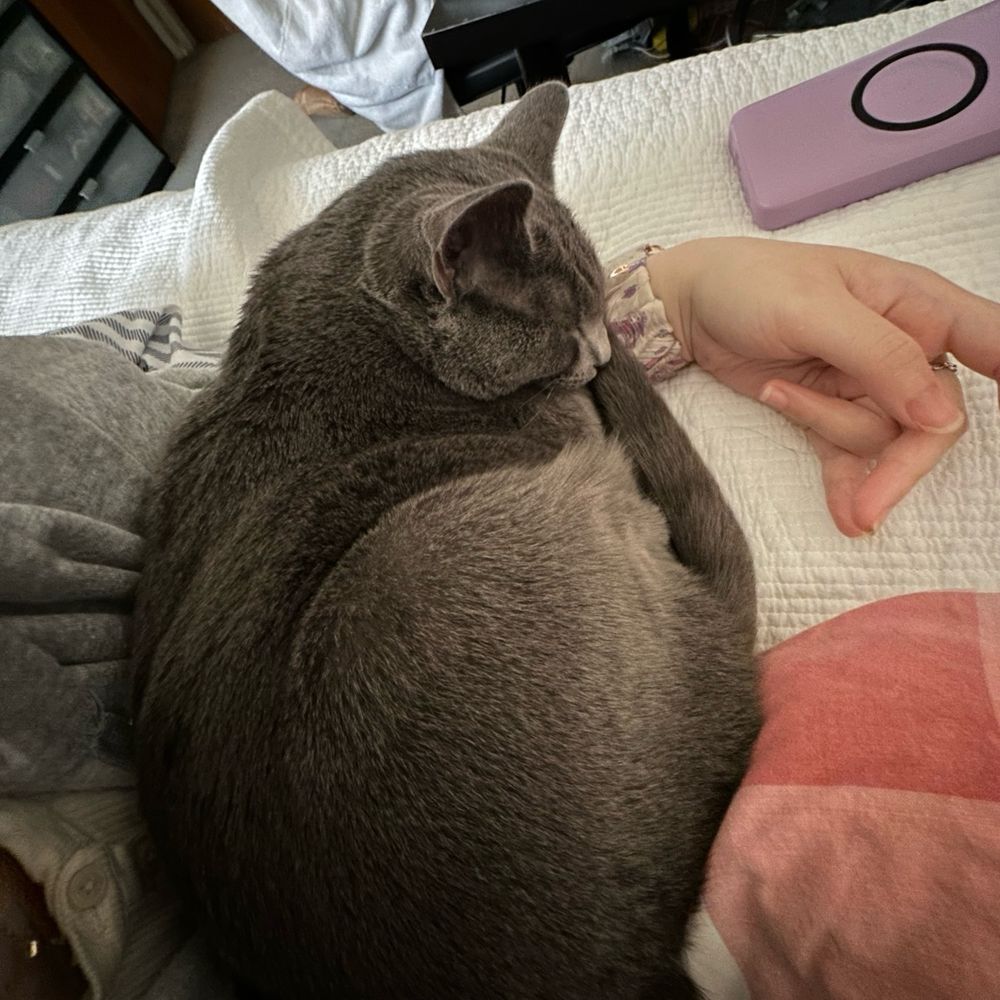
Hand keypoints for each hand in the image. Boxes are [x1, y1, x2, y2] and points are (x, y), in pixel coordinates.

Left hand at [647, 237, 999, 535]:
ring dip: (831, 431)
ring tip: (778, 392)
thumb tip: (940, 414)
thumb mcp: (814, 311)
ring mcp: (864, 385)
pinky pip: (850, 458)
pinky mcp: (827, 413)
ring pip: (884, 438)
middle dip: (903, 460)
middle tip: (870, 504)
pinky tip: (844, 517)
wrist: (685, 307)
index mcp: (915, 303)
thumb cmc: (750, 285)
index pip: (989, 338)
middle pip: (937, 417)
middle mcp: (902, 347)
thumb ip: (881, 357)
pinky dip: (844, 484)